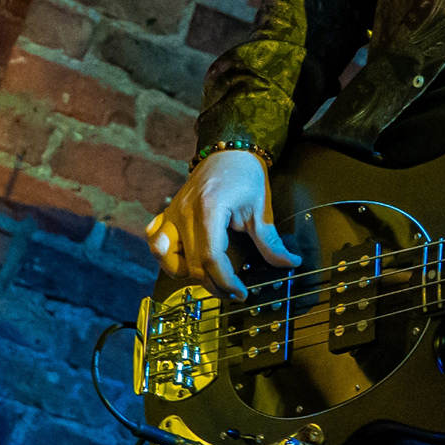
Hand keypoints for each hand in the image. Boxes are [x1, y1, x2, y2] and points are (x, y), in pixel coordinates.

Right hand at [146, 150, 298, 299]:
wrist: (229, 151)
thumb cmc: (245, 176)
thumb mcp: (260, 208)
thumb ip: (271, 240)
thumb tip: (290, 262)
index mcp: (209, 209)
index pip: (211, 257)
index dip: (226, 281)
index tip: (241, 293)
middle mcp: (185, 212)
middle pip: (191, 263)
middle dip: (213, 284)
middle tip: (233, 291)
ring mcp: (172, 212)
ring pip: (164, 255)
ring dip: (184, 271)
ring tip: (207, 273)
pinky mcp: (167, 213)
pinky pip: (154, 240)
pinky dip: (164, 254)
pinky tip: (182, 258)